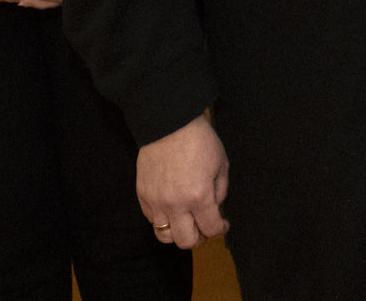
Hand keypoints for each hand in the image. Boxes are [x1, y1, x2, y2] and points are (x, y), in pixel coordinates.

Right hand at [138, 114, 228, 247]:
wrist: (169, 124)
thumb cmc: (198, 140)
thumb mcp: (221, 163)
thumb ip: (220, 190)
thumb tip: (215, 207)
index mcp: (199, 196)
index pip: (211, 228)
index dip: (220, 229)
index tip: (223, 224)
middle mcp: (176, 204)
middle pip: (186, 241)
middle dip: (199, 238)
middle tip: (203, 228)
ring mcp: (156, 202)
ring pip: (164, 236)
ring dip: (178, 232)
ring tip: (185, 221)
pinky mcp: (143, 196)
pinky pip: (152, 219)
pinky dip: (163, 219)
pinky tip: (172, 208)